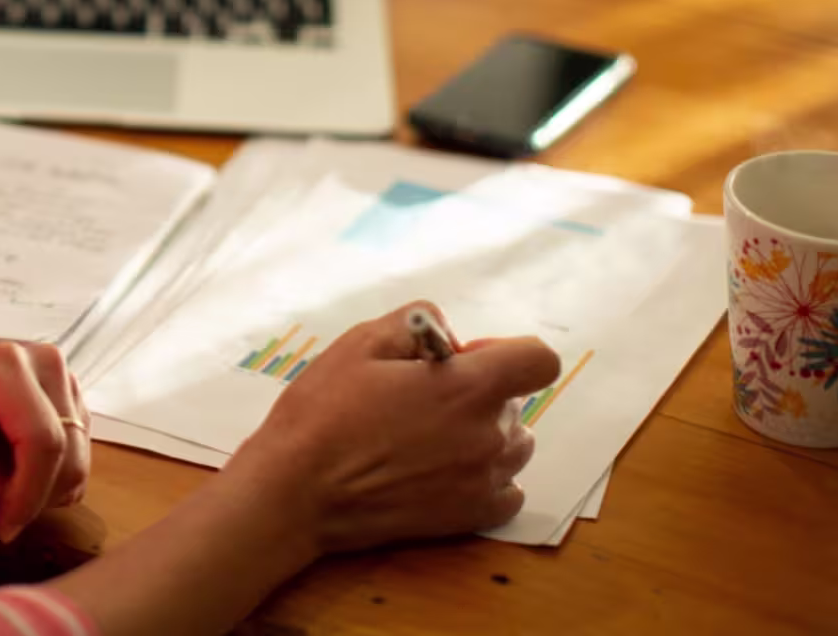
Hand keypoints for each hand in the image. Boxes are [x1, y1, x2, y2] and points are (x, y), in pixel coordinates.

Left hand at [0, 337, 89, 541]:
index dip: (28, 494)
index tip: (1, 528)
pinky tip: (10, 475)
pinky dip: (49, 485)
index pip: (42, 439)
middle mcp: (45, 364)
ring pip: (77, 463)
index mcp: (5, 363)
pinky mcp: (72, 405)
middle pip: (68, 454)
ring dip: (41, 492)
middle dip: (32, 495)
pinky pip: (77, 464)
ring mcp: (64, 383)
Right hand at [230, 303, 559, 555]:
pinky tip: (444, 472)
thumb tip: (447, 334)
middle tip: (421, 400)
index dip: (506, 352)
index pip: (539, 360)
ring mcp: (484, 481)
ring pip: (515, 446)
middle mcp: (489, 435)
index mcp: (469, 387)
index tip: (463, 361)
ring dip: (485, 434)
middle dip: (480, 392)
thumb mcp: (360, 342)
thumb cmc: (325, 412)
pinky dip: (486, 477)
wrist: (298, 491)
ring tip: (431, 438)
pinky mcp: (471, 517)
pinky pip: (508, 491)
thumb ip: (417, 321)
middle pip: (517, 403)